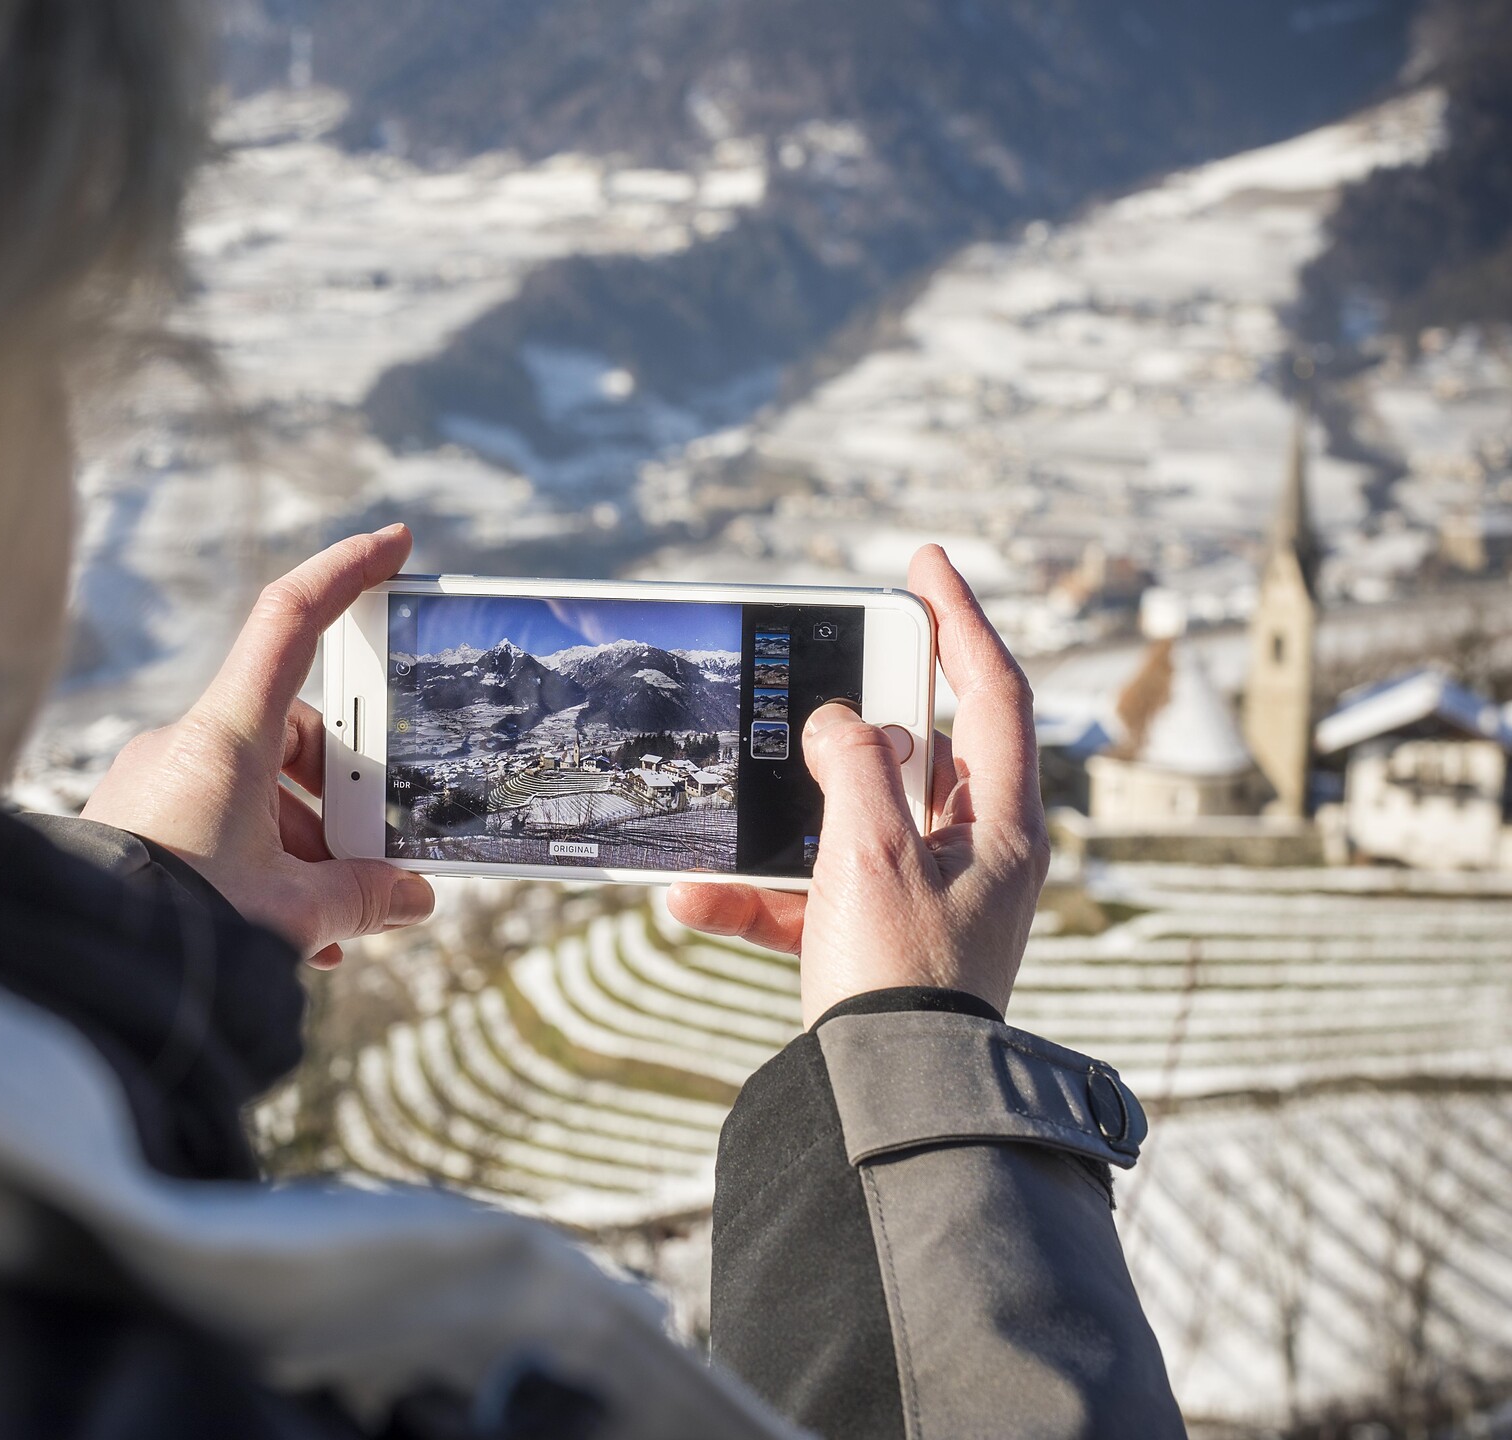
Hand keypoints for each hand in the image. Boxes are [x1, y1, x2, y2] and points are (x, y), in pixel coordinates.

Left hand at [81, 525, 434, 966]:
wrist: (79, 973)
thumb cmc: (181, 926)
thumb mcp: (293, 912)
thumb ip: (363, 898)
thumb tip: (410, 898)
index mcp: (227, 735)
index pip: (291, 619)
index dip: (346, 571)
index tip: (395, 543)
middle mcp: (186, 743)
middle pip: (292, 730)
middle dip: (344, 792)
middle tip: (380, 848)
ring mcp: (156, 782)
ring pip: (256, 789)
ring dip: (305, 844)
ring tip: (336, 918)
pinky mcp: (135, 824)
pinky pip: (216, 825)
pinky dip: (260, 863)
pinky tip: (289, 930)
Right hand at [668, 545, 1046, 1023]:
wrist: (887, 1107)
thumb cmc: (898, 978)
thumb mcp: (871, 853)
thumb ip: (854, 767)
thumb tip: (837, 722)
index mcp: (1002, 825)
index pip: (991, 691)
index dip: (958, 618)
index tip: (922, 564)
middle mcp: (973, 854)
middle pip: (919, 748)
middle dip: (858, 713)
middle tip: (823, 663)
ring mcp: (926, 898)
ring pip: (853, 820)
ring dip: (786, 817)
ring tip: (736, 799)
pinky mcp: (877, 940)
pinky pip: (813, 895)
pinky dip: (760, 894)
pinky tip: (693, 899)